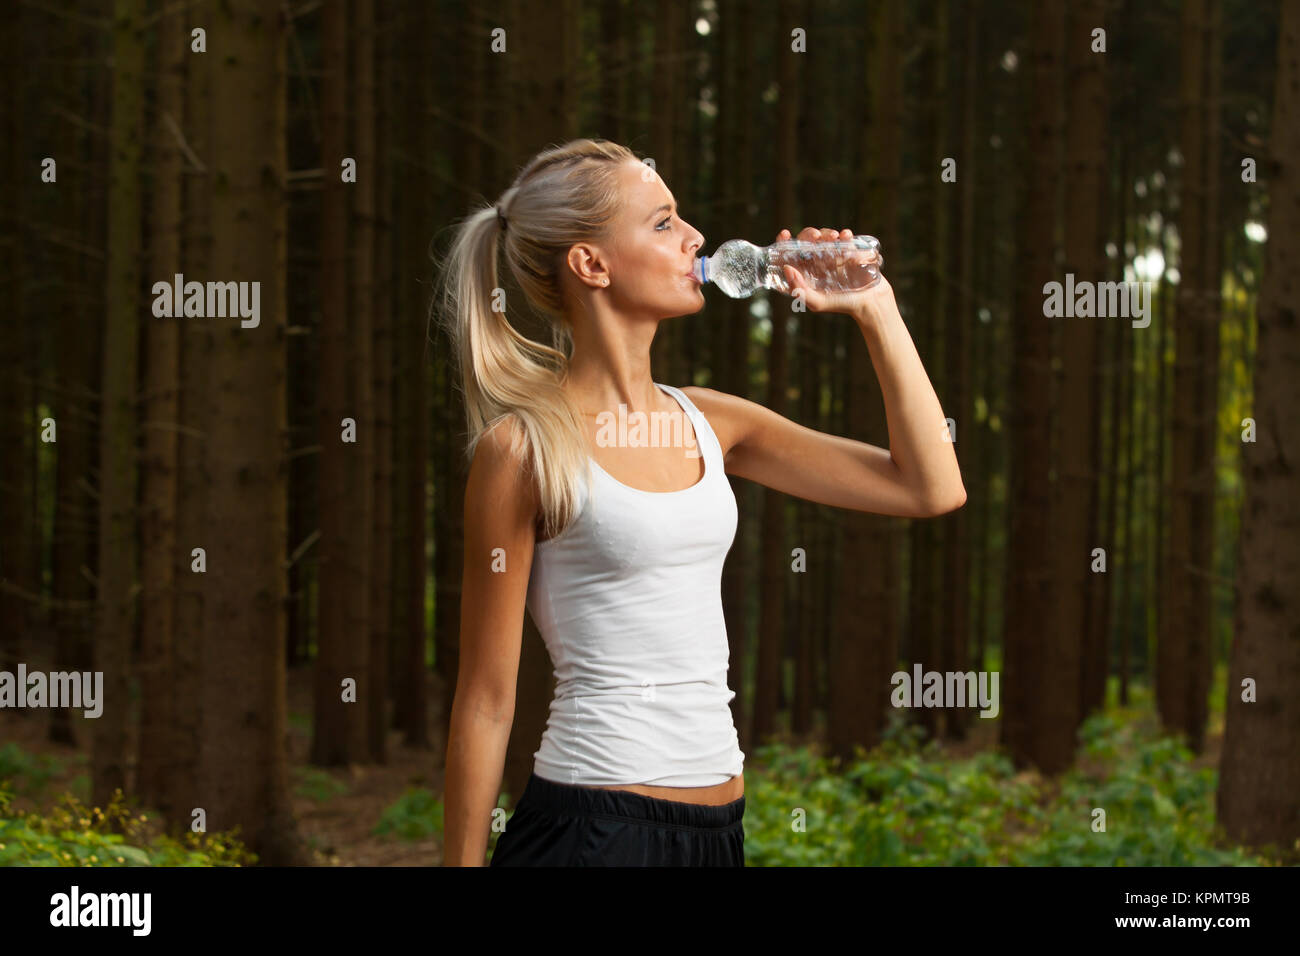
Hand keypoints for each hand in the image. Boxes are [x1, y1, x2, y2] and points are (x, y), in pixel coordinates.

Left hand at [775, 227, 892, 321]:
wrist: (870, 303)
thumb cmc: (841, 305)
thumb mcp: (817, 303)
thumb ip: (800, 290)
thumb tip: (787, 268)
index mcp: (806, 271)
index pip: (790, 253)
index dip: (784, 242)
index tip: (785, 234)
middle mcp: (818, 260)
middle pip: (807, 239)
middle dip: (809, 233)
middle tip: (815, 236)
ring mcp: (834, 254)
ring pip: (825, 234)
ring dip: (826, 232)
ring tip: (833, 237)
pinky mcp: (850, 250)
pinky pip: (845, 237)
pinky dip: (844, 234)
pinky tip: (845, 236)